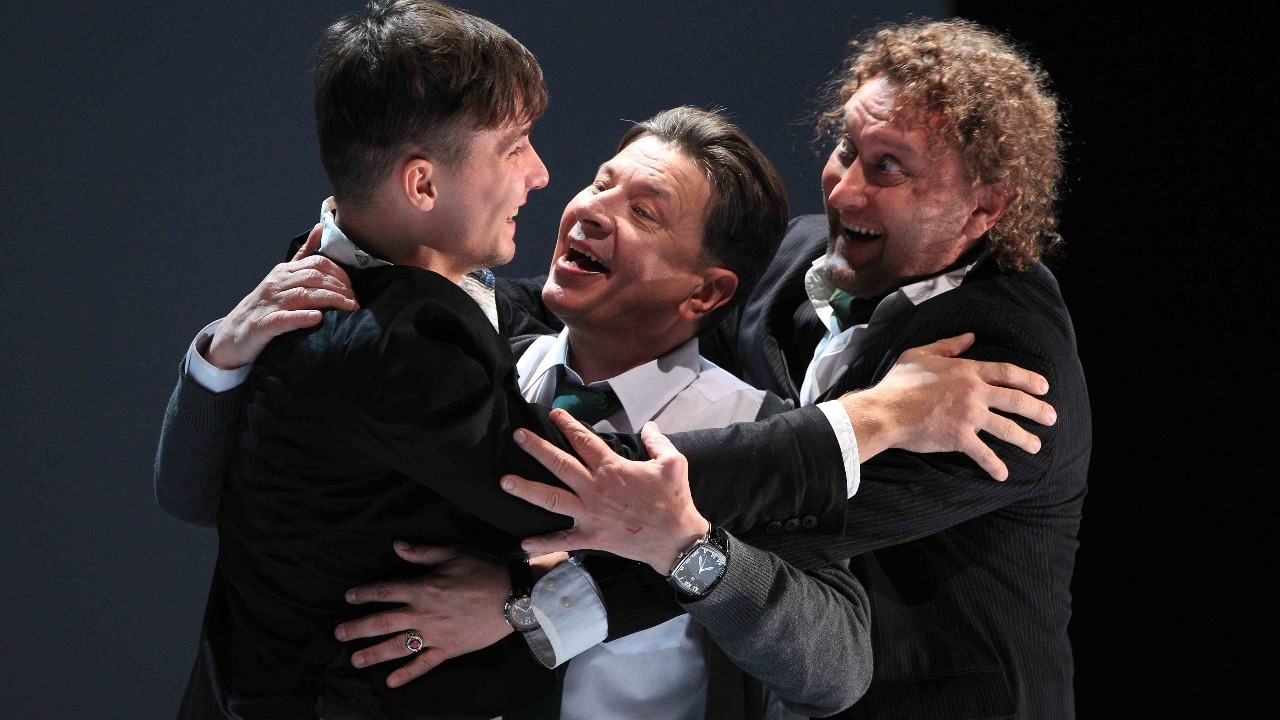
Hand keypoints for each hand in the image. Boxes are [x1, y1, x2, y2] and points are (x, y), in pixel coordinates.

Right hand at [205, 224, 357, 368]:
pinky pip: (284, 319)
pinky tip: (317, 318)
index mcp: (283, 272)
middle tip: (355, 301)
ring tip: (348, 308)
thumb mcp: (282, 278)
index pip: (317, 263)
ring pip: (303, 295)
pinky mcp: (263, 325)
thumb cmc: (263, 307)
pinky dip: (301, 317)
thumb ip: (303, 256)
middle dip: (339, 288)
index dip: (340, 274)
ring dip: (330, 300)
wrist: (232, 336)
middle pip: (313, 277)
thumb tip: (320, 228)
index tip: (353, 288)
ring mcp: (269, 304)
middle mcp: (276, 284)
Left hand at [333, 543, 512, 687]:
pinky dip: (407, 674)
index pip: (385, 591)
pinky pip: (424, 664)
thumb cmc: (484, 571)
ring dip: (373, 654)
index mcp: (423, 588)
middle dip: (358, 628)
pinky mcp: (449, 649)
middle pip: (383, 622)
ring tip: (354, 660)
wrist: (513, 598)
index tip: (348, 597)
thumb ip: (422, 552)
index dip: (364, 594)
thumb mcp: (454, 553)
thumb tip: (396, 547)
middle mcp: (424, 614)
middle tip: (338, 634)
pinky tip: (391, 682)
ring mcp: (435, 635)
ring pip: (397, 646)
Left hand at [501, 411, 708, 574]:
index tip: (553, 414)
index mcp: (612, 469)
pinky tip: (523, 543)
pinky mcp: (592, 537)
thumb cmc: (674, 500)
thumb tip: (649, 425)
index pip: (584, 441)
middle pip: (559, 464)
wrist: (676, 540)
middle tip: (517, 436)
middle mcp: (595, 489)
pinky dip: (543, 543)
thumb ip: (657, 441)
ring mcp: (590, 514)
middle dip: (536, 448)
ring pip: (552, 499)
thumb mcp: (673, 463)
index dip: (567, 425)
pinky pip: (563, 540)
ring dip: (527, 490)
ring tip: (505, 481)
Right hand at [843, 333, 1056, 480]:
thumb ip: (948, 345)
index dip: (1029, 379)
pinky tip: (1003, 474)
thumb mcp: (921, 354)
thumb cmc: (899, 382)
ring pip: (1007, 428)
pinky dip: (995, 466)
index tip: (1044, 387)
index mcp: (967, 370)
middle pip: (1015, 400)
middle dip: (1037, 409)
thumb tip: (969, 337)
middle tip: (1051, 417)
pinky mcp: (960, 438)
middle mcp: (974, 392)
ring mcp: (969, 416)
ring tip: (1036, 446)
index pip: (1007, 372)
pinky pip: (984, 454)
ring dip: (1025, 438)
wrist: (885, 411)